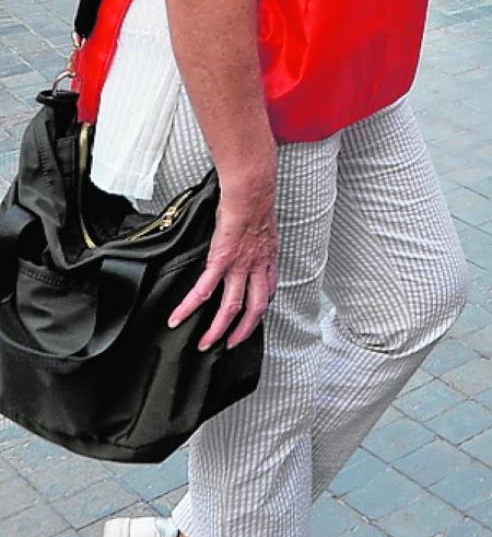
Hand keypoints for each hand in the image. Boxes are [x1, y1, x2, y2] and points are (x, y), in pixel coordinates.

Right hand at [169, 173, 277, 349]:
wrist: (251, 192)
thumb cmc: (254, 202)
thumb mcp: (261, 225)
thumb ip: (255, 238)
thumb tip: (247, 238)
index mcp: (268, 259)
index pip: (268, 290)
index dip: (260, 307)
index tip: (251, 317)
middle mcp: (257, 267)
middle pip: (254, 308)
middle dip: (243, 330)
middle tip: (230, 343)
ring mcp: (240, 266)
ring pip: (230, 307)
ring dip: (217, 329)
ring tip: (204, 344)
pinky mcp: (221, 261)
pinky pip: (203, 291)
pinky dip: (189, 307)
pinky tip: (177, 318)